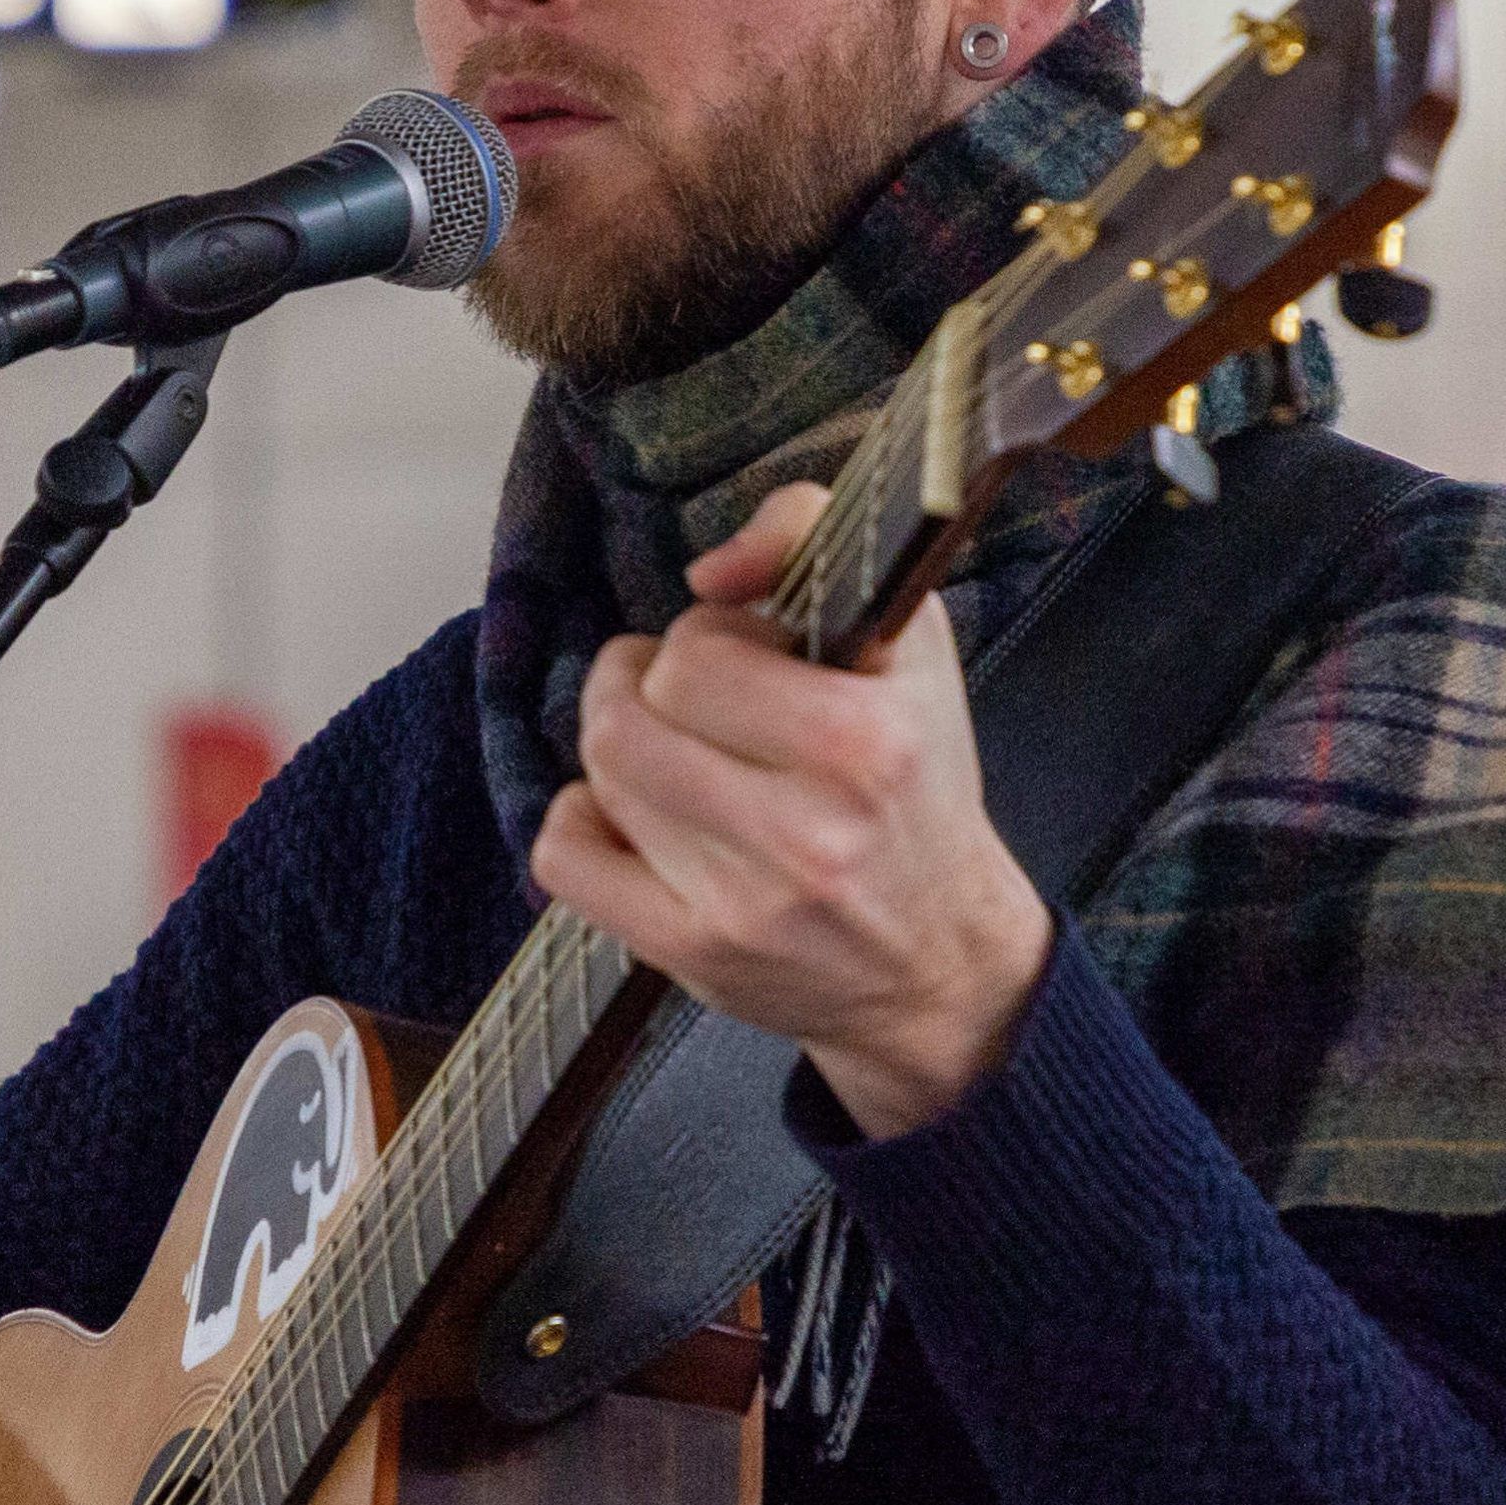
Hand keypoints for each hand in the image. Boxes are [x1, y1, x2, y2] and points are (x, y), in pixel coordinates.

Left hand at [529, 481, 1052, 1138]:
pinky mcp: (691, 956)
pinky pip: (565, 859)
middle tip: (684, 702)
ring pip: (597, 780)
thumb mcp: (906, 645)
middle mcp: (806, 833)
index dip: (704, 642)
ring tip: (673, 755)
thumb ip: (812, 543)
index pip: (694, 654)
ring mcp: (741, 904)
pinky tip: (634, 822)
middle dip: (641, 691)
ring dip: (619, 753)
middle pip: (625, 720)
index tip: (743, 662)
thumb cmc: (916, 788)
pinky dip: (581, 824)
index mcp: (866, 744)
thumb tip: (711, 568)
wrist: (940, 961)